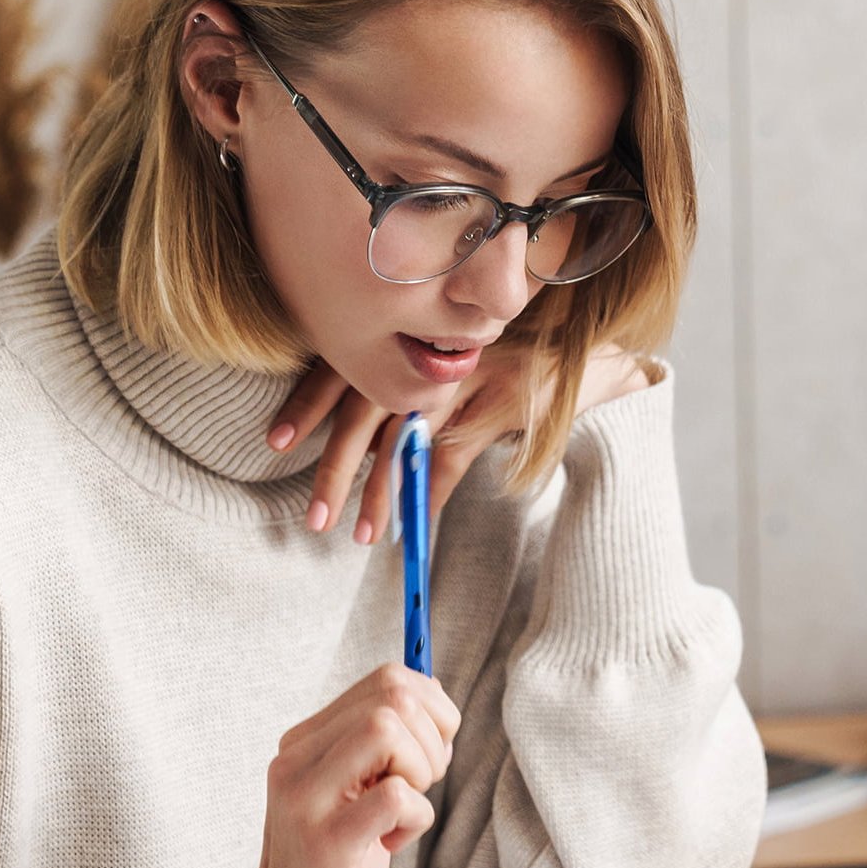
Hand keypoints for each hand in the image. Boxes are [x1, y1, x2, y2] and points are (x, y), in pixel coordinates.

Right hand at [231, 665, 460, 867]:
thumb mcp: (359, 795)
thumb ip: (385, 747)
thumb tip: (435, 695)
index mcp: (304, 744)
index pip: (385, 680)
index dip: (432, 710)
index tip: (428, 757)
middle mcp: (295, 762)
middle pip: (391, 696)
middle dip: (433, 738)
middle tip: (420, 785)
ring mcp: (305, 799)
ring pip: (388, 730)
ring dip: (421, 770)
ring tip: (401, 812)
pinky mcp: (326, 842)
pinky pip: (398, 796)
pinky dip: (414, 819)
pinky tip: (389, 846)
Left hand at [268, 343, 653, 541]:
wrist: (591, 345)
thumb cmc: (518, 354)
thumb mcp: (458, 361)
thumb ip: (417, 387)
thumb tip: (372, 438)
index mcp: (409, 333)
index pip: (344, 365)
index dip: (307, 403)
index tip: (275, 441)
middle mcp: (428, 350)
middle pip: (363, 409)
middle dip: (333, 468)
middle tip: (311, 517)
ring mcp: (462, 376)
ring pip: (404, 440)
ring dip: (377, 494)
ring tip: (354, 534)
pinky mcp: (497, 405)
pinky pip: (451, 459)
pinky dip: (429, 497)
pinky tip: (413, 529)